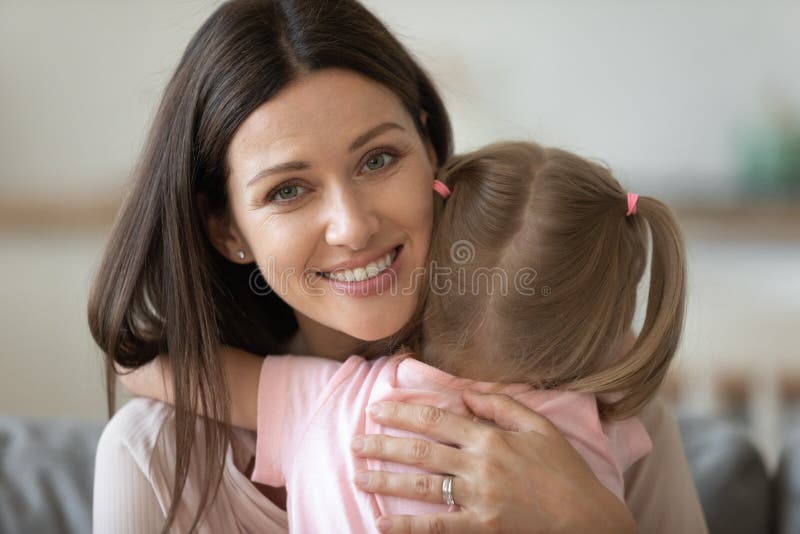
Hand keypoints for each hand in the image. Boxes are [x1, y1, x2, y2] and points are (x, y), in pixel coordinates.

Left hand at [350, 390, 635, 533]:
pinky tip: (381, 524)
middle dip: (383, 444)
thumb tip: (465, 395)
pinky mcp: (481, 529)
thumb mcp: (540, 427)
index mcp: (490, 438)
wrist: (587, 520)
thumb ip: (501, 406)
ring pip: (421, 486)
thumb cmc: (565, 471)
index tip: (376, 409)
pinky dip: (407, 527)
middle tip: (355, 442)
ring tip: (358, 476)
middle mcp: (479, 465)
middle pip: (420, 450)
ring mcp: (478, 499)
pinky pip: (436, 528)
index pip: (435, 420)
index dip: (402, 413)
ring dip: (385, 481)